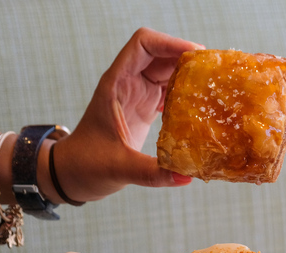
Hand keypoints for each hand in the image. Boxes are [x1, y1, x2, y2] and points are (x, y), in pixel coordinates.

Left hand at [50, 28, 202, 201]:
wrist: (71, 175)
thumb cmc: (85, 166)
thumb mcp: (118, 169)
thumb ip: (151, 173)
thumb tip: (185, 177)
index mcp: (116, 84)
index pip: (143, 44)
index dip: (170, 43)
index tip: (195, 55)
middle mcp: (127, 83)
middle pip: (160, 54)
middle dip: (186, 57)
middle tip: (214, 72)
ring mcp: (136, 94)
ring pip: (166, 70)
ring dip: (189, 74)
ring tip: (213, 85)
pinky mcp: (144, 108)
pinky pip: (168, 89)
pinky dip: (185, 91)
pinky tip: (200, 104)